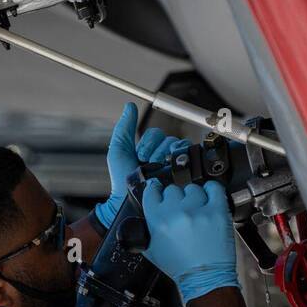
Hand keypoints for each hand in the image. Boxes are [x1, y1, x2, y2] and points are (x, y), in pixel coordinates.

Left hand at [94, 102, 189, 227]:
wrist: (129, 200)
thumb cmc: (122, 181)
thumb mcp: (119, 150)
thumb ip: (124, 128)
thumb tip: (130, 106)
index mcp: (149, 150)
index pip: (156, 133)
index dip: (148, 142)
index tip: (139, 155)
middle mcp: (162, 156)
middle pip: (167, 138)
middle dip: (156, 149)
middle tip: (147, 161)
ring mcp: (173, 164)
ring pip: (176, 144)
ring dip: (164, 153)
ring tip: (156, 167)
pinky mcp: (183, 172)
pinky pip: (187, 153)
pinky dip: (178, 155)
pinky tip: (168, 165)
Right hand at [141, 179, 238, 301]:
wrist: (205, 278)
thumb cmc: (181, 267)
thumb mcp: (151, 250)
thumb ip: (144, 228)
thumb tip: (148, 210)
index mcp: (157, 220)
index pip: (152, 191)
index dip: (157, 191)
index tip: (160, 192)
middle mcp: (176, 212)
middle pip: (173, 189)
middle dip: (177, 200)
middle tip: (182, 212)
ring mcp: (197, 210)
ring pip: (193, 188)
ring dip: (195, 197)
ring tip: (198, 211)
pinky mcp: (217, 211)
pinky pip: (214, 188)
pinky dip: (212, 190)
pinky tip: (210, 198)